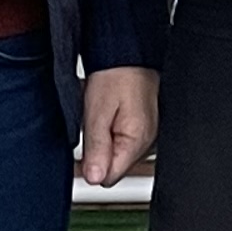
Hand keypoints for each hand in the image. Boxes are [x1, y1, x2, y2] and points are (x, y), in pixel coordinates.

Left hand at [79, 65, 158, 186]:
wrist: (130, 53)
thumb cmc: (116, 75)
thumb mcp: (97, 112)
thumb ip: (96, 147)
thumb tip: (93, 178)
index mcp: (138, 141)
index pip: (109, 177)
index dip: (91, 166)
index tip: (82, 149)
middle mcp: (148, 142)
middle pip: (114, 167)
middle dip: (97, 152)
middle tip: (92, 125)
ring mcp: (149, 136)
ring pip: (117, 154)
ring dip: (104, 141)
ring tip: (102, 117)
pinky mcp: (146, 128)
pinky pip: (124, 141)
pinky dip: (112, 132)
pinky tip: (110, 115)